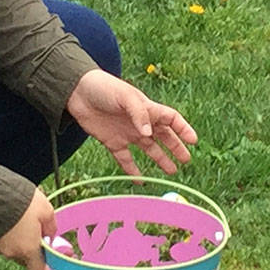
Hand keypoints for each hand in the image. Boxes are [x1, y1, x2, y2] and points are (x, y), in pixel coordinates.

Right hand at [0, 187, 55, 269]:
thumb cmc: (18, 201)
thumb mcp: (45, 209)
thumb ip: (51, 225)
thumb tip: (50, 235)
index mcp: (30, 249)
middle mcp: (13, 253)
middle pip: (28, 256)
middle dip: (33, 246)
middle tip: (37, 226)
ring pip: (15, 246)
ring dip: (20, 235)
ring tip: (20, 214)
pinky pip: (3, 238)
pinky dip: (7, 229)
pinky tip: (8, 215)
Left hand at [66, 69, 197, 175]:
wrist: (76, 92)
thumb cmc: (104, 88)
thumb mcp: (125, 97)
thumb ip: (139, 114)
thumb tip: (150, 133)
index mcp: (147, 108)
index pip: (171, 119)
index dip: (183, 129)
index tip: (193, 141)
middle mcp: (140, 122)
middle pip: (163, 136)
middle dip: (176, 147)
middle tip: (186, 160)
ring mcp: (127, 133)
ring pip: (148, 149)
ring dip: (160, 159)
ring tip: (171, 172)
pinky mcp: (112, 142)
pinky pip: (125, 159)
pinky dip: (133, 170)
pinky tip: (140, 180)